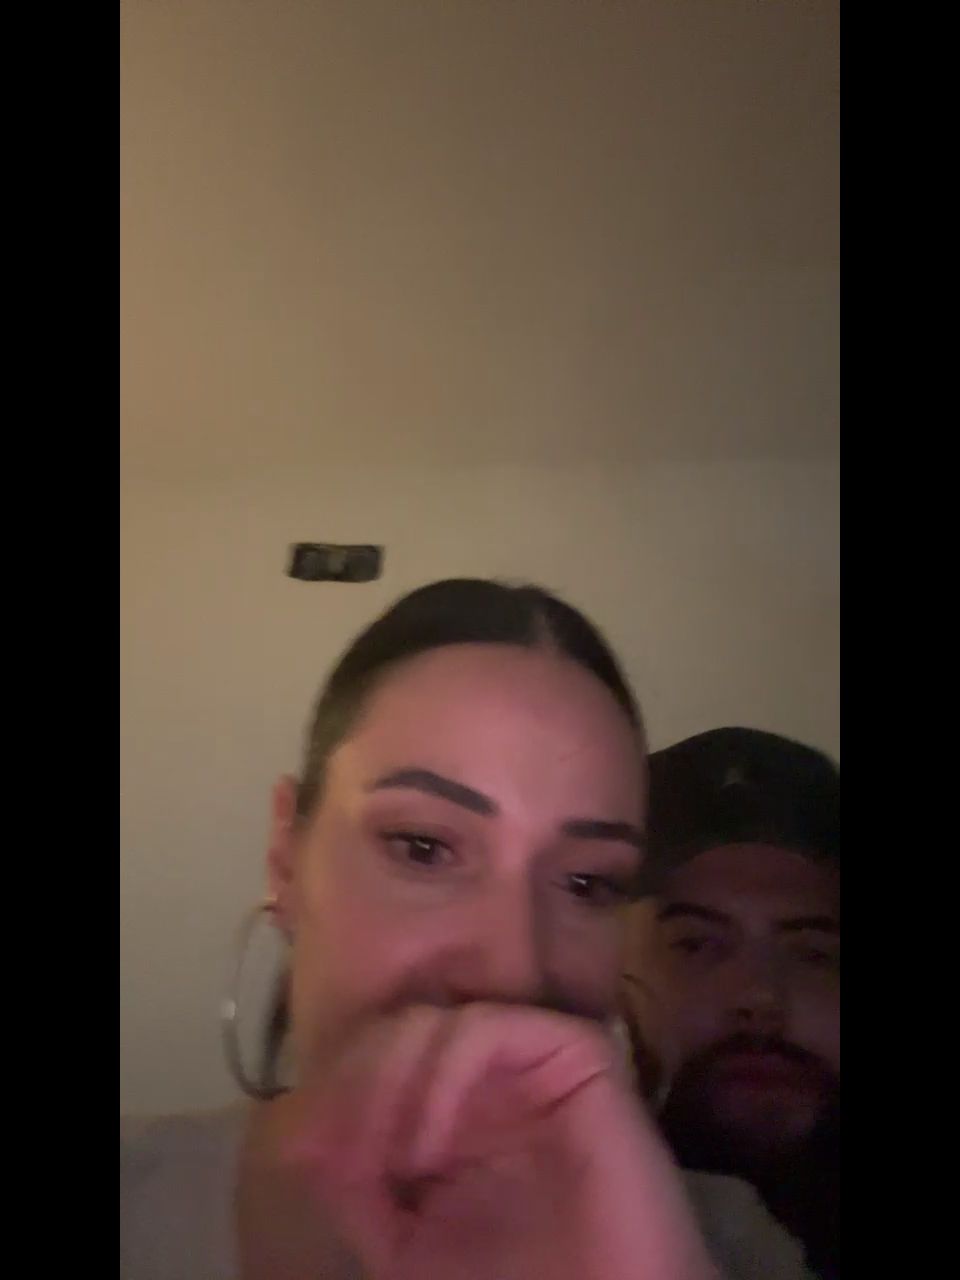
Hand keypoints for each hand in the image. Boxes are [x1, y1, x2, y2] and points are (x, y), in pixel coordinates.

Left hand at [266, 1004, 717, 1279]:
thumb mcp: (404, 1244)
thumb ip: (355, 1183)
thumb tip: (296, 1126)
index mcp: (456, 1106)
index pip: (382, 1053)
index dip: (336, 1087)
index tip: (304, 1149)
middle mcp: (494, 1075)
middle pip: (403, 1026)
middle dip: (355, 1082)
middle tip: (335, 1148)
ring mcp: (535, 1060)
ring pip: (439, 1018)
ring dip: (389, 1081)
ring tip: (383, 1159)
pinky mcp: (579, 1055)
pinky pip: (489, 1027)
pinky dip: (441, 1073)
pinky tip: (427, 1145)